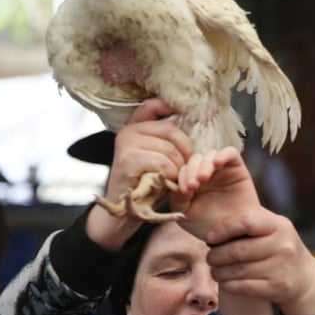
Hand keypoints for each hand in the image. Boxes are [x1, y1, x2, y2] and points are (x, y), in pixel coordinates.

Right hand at [87, 99, 192, 249]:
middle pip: (170, 129)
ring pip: (169, 148)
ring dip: (179, 167)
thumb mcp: (157, 157)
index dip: (169, 105)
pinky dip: (171, 175)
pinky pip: (162, 163)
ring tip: (177, 179)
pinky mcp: (127, 160)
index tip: (185, 112)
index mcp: (134, 127)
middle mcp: (128, 131)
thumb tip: (189, 121)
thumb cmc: (147, 184)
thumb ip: (165, 140)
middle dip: (185, 150)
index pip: (153, 105)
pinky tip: (168, 184)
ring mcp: (126, 144)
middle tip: (187, 167)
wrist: (126, 210)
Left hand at [169, 147, 261, 240]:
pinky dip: (222, 155)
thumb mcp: (186, 215)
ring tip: (203, 179)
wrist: (235, 234)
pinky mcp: (236, 167)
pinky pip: (229, 152)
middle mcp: (204, 173)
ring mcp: (220, 169)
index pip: (181, 171)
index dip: (181, 177)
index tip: (184, 191)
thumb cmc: (210, 227)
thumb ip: (177, 198)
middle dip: (191, 171)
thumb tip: (176, 183)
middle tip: (193, 185)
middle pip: (193, 160)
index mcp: (189, 183)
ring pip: (208, 155)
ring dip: (204, 165)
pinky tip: (217, 164)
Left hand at [203, 210, 314, 314]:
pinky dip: (229, 285)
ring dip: (219, 272)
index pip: (246, 222)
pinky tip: (225, 282)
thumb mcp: (271, 229)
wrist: (304, 277)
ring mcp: (282, 267)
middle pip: (238, 250)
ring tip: (214, 270)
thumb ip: (248, 224)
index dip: (223, 230)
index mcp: (279, 225)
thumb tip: (211, 224)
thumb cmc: (277, 247)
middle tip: (209, 258)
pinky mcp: (278, 287)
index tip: (209, 238)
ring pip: (238, 270)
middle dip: (216, 255)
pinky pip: (244, 287)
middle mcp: (283, 245)